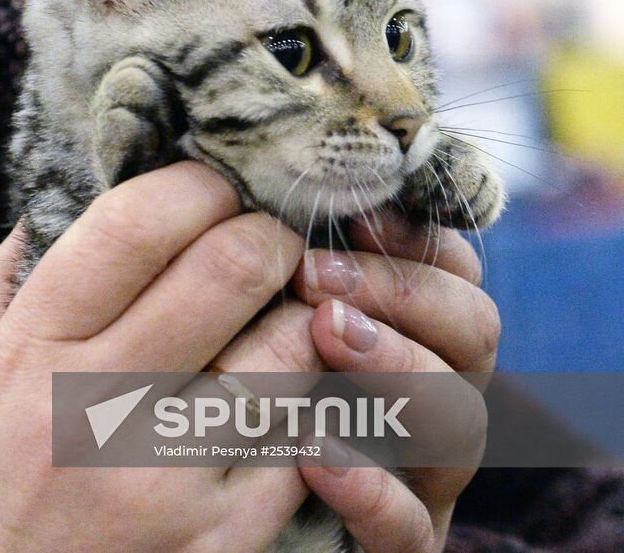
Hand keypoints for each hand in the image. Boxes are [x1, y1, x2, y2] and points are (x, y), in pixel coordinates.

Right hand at [0, 162, 316, 552]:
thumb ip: (7, 293)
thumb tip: (41, 212)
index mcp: (32, 349)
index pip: (137, 224)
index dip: (199, 184)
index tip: (219, 186)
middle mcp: (96, 407)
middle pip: (232, 268)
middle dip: (271, 236)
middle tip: (273, 240)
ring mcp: (165, 479)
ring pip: (288, 349)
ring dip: (302, 317)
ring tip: (286, 317)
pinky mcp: (220, 540)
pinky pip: (303, 439)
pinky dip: (308, 403)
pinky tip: (286, 398)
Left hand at [293, 215, 500, 552]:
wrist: (237, 501)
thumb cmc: (261, 380)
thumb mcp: (286, 311)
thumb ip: (309, 263)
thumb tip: (285, 194)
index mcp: (427, 332)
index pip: (457, 270)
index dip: (413, 238)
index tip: (351, 215)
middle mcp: (442, 394)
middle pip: (475, 331)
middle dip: (403, 291)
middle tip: (317, 274)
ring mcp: (429, 473)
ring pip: (459, 419)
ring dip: (397, 366)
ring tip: (324, 334)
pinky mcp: (405, 541)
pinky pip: (411, 527)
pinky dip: (371, 486)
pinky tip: (313, 447)